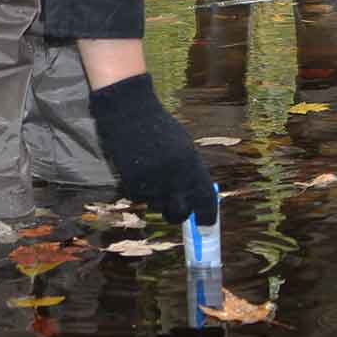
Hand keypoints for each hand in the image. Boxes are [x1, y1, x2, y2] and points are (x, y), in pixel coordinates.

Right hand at [89, 74, 216, 224]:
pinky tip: (137, 169)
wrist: (129, 112)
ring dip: (156, 197)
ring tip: (152, 172)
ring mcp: (153, 183)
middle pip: (179, 214)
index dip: (207, 217)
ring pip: (157, 206)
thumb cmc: (159, 128)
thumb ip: (190, 175)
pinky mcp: (132, 184)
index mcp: (193, 167)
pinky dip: (140, 189)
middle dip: (178, 214)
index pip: (206, 202)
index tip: (205, 224)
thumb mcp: (183, 149)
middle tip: (176, 209)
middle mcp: (175, 179)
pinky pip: (139, 197)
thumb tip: (196, 203)